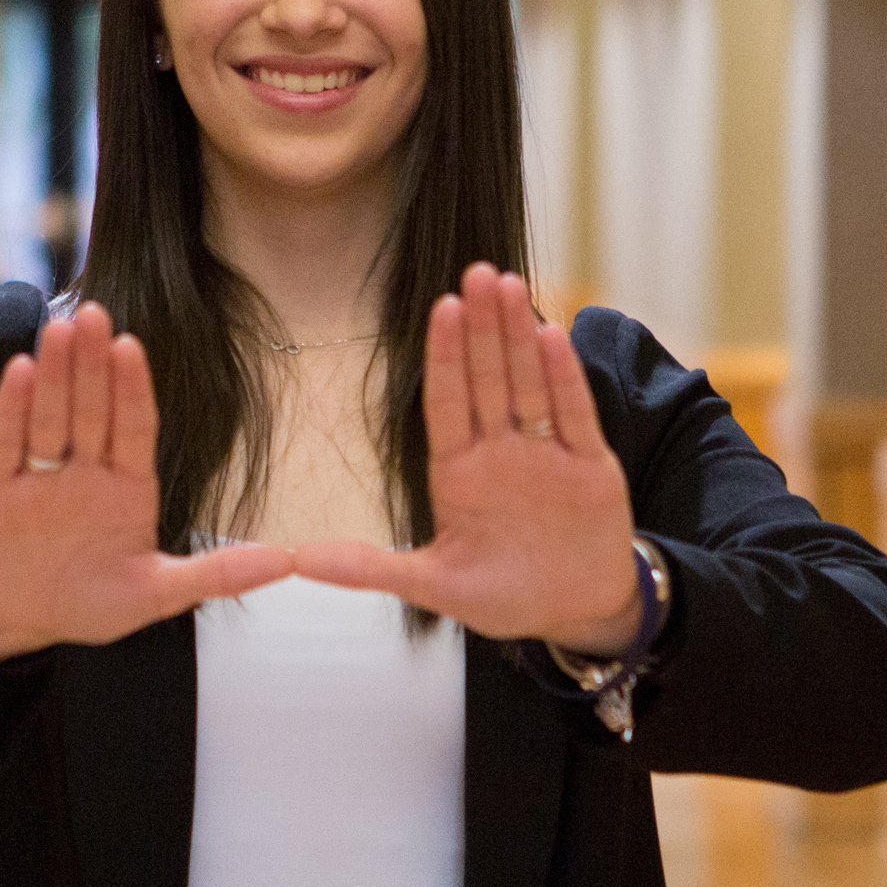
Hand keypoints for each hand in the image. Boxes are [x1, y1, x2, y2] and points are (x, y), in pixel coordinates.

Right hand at [0, 302, 291, 679]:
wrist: (18, 622)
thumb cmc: (90, 604)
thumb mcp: (156, 595)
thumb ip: (216, 575)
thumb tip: (285, 561)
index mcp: (128, 488)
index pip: (134, 429)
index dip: (132, 389)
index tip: (133, 347)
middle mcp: (86, 472)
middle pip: (91, 410)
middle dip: (93, 366)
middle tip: (96, 315)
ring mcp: (40, 475)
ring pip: (50, 416)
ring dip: (55, 374)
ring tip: (60, 329)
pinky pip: (6, 440)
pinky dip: (12, 407)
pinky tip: (21, 369)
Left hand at [288, 265, 645, 652]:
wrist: (575, 615)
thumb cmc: (503, 596)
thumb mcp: (433, 585)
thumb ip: (370, 568)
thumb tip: (296, 559)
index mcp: (459, 472)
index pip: (448, 402)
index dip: (445, 356)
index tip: (441, 308)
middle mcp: (501, 452)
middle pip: (489, 378)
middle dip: (483, 327)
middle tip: (476, 272)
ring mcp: (546, 454)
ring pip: (529, 383)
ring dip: (519, 336)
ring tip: (510, 285)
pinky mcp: (590, 466)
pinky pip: (575, 414)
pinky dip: (564, 378)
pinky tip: (552, 337)